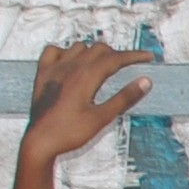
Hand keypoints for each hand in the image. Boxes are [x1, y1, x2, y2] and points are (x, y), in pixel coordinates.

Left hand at [21, 40, 154, 169]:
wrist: (40, 141)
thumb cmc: (70, 133)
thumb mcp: (102, 118)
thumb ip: (124, 98)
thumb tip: (146, 81)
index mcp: (86, 76)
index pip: (116, 58)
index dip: (134, 56)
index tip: (148, 57)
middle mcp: (70, 66)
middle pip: (99, 49)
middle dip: (116, 54)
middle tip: (127, 65)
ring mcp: (54, 68)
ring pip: (78, 47)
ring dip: (92, 52)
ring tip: (101, 65)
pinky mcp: (42, 74)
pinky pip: (53, 50)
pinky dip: (65, 52)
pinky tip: (70, 62)